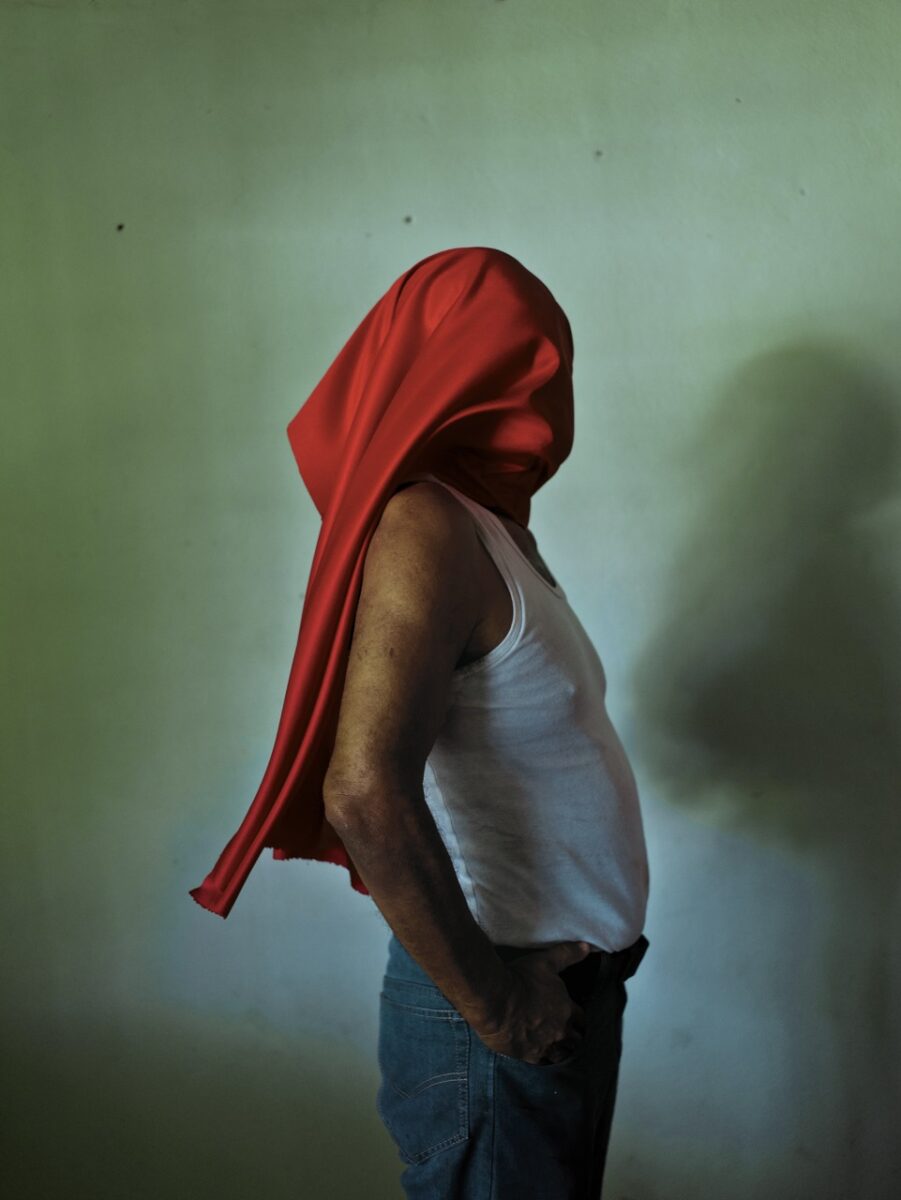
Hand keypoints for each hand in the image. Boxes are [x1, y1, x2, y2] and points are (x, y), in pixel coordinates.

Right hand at [473, 941, 591, 1065]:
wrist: (494, 998)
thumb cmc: (520, 978)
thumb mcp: (546, 962)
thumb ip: (568, 954)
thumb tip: (587, 947)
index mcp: (566, 1009)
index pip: (581, 1019)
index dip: (578, 1018)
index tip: (573, 1017)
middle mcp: (559, 1031)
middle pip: (574, 1041)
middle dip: (572, 1037)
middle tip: (565, 1033)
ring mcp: (544, 1045)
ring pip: (561, 1055)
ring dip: (560, 1050)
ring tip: (554, 1046)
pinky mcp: (527, 1055)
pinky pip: (541, 1062)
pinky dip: (541, 1057)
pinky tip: (536, 1053)